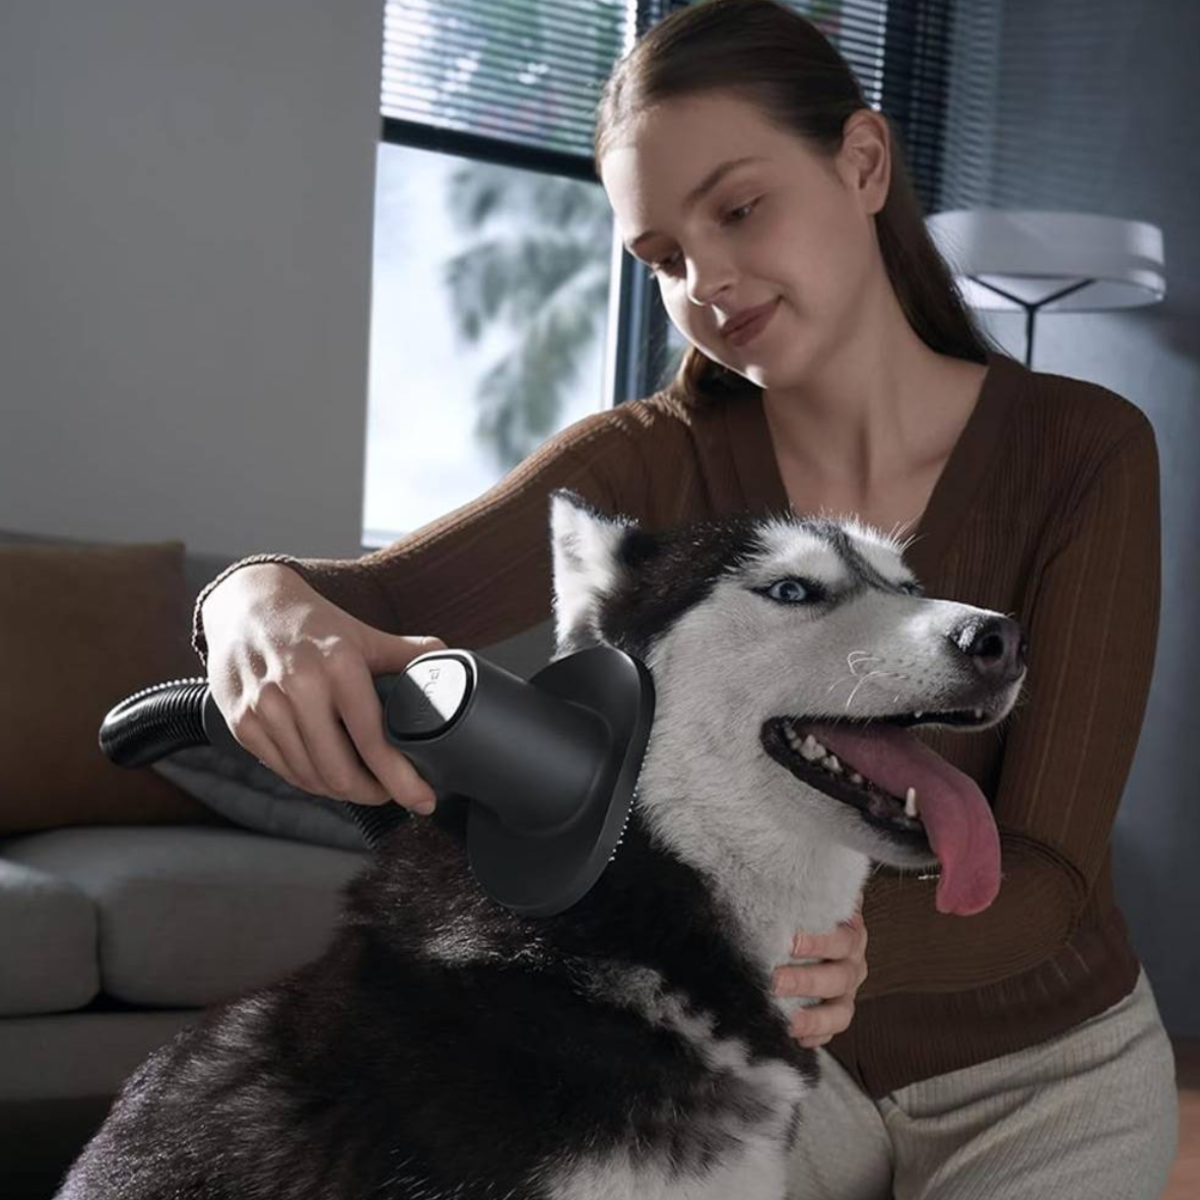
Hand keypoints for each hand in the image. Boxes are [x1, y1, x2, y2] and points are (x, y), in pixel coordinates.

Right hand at [200, 562, 446, 814]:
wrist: (248, 603)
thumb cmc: (313, 623)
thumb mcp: (365, 634)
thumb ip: (407, 654)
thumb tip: (451, 664)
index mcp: (339, 666)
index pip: (374, 742)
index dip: (402, 781)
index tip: (422, 799)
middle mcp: (298, 687)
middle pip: (340, 773)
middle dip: (374, 794)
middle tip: (391, 792)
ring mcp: (265, 708)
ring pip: (311, 778)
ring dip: (342, 792)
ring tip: (363, 783)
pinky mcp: (242, 723)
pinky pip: (284, 771)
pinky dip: (311, 780)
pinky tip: (327, 771)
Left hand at [770, 892, 868, 1048]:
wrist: (817, 927)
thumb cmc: (806, 911)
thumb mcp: (807, 895)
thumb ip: (800, 888)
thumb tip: (776, 869)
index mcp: (850, 933)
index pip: (841, 939)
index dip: (819, 942)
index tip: (790, 942)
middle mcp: (852, 964)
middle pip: (838, 978)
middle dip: (806, 981)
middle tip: (775, 981)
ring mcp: (846, 993)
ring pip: (840, 1012)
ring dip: (814, 1019)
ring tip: (789, 1022)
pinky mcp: (836, 1014)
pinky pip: (832, 1033)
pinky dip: (816, 1038)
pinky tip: (796, 1039)